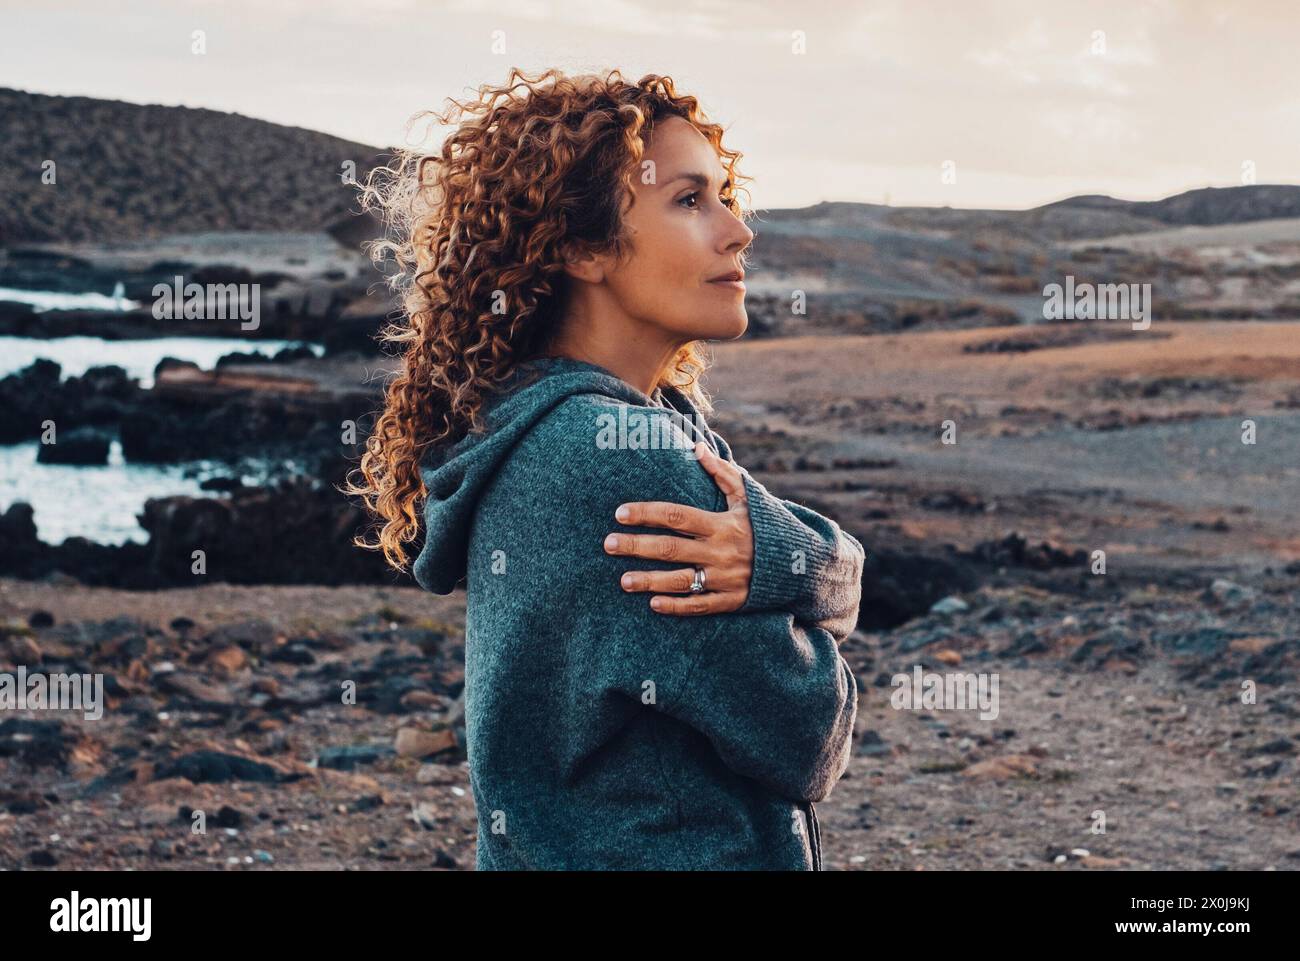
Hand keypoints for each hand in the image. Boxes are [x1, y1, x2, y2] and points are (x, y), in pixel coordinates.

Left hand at [604, 441, 753, 613]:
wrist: (800, 564)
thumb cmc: (767, 525)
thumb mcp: (749, 497)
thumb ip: (722, 473)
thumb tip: (696, 448)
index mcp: (723, 523)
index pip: (677, 516)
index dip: (647, 513)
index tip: (620, 513)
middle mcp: (722, 551)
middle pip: (671, 548)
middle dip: (637, 546)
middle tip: (608, 544)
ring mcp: (726, 578)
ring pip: (681, 581)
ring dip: (650, 580)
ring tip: (623, 580)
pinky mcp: (732, 601)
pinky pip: (700, 605)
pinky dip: (677, 606)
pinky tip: (653, 604)